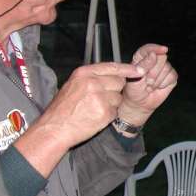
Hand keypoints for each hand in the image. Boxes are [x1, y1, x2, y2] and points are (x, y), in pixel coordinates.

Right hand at [14, 62, 144, 176]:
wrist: (54, 129)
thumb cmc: (62, 109)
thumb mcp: (72, 85)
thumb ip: (91, 78)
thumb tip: (112, 75)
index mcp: (84, 73)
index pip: (113, 67)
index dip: (128, 69)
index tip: (140, 70)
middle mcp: (93, 82)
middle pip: (119, 82)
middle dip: (115, 90)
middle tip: (100, 99)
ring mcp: (100, 97)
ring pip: (118, 98)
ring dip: (111, 104)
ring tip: (94, 109)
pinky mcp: (104, 112)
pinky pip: (115, 111)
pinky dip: (108, 116)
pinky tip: (95, 118)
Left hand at [118, 44, 177, 125]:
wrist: (139, 103)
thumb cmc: (134, 90)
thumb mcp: (134, 78)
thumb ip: (143, 65)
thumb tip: (153, 55)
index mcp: (142, 57)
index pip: (149, 48)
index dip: (156, 48)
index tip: (162, 50)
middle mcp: (154, 60)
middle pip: (161, 58)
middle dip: (154, 72)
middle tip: (146, 81)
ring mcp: (164, 68)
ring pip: (167, 68)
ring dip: (157, 80)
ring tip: (150, 86)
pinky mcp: (171, 76)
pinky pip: (172, 76)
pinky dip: (164, 84)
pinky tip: (158, 87)